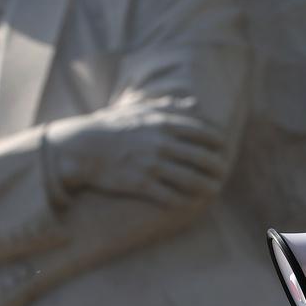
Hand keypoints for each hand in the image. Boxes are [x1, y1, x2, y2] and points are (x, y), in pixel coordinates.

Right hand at [45, 98, 227, 207]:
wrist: (81, 148)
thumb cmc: (111, 127)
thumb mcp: (140, 109)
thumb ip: (170, 106)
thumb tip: (194, 103)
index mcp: (163, 123)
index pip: (202, 132)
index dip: (218, 142)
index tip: (224, 147)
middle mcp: (161, 144)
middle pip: (201, 157)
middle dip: (217, 166)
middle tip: (224, 171)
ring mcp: (151, 165)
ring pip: (190, 179)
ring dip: (207, 186)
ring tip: (214, 189)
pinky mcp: (141, 184)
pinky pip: (170, 196)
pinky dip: (184, 201)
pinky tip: (190, 202)